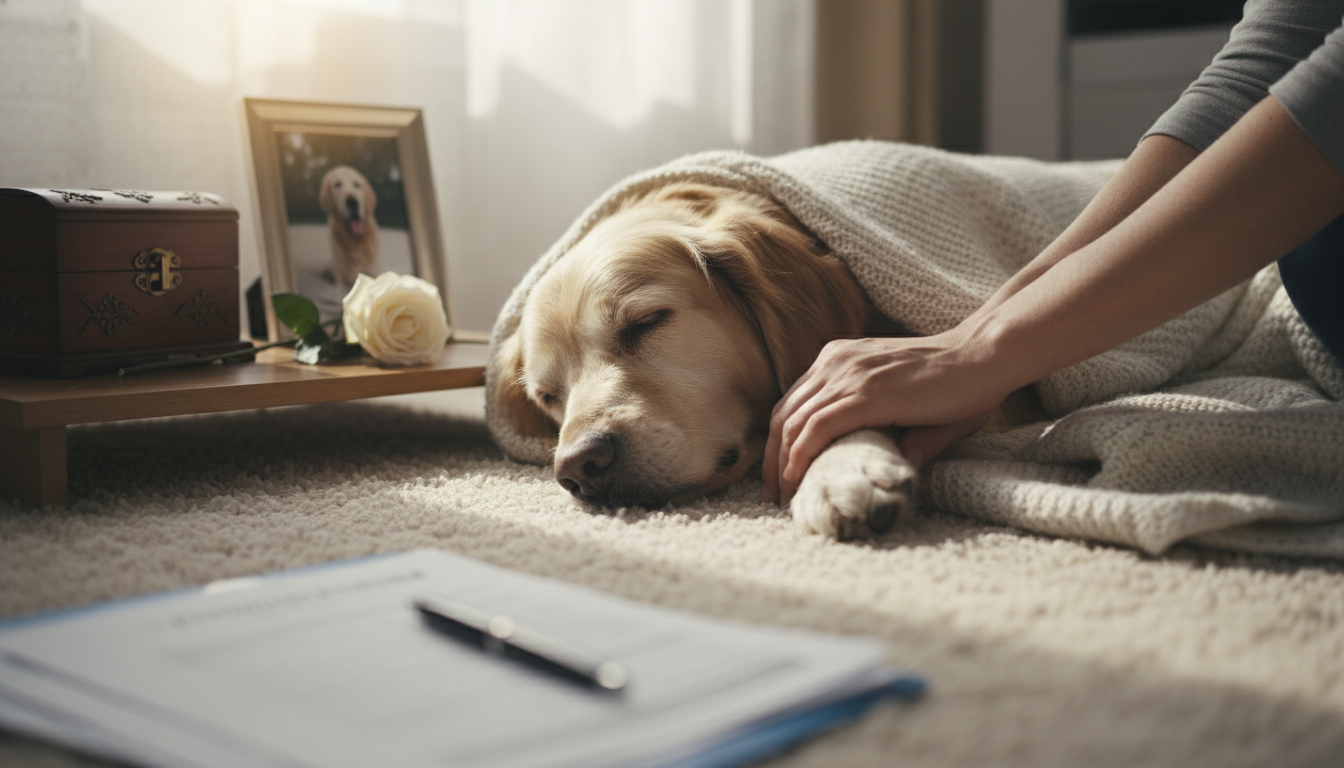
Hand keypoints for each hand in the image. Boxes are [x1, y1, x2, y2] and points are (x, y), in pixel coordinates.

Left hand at [763, 331, 1005, 503]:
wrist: (985, 356)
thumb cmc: (958, 383)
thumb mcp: (909, 403)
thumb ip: (892, 431)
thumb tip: (896, 467)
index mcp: (840, 359)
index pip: (793, 402)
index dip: (779, 441)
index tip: (780, 475)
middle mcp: (835, 361)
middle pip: (782, 414)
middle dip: (772, 459)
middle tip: (773, 495)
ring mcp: (847, 375)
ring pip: (792, 424)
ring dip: (782, 465)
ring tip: (784, 498)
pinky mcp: (865, 394)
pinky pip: (816, 428)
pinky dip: (801, 457)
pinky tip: (799, 481)